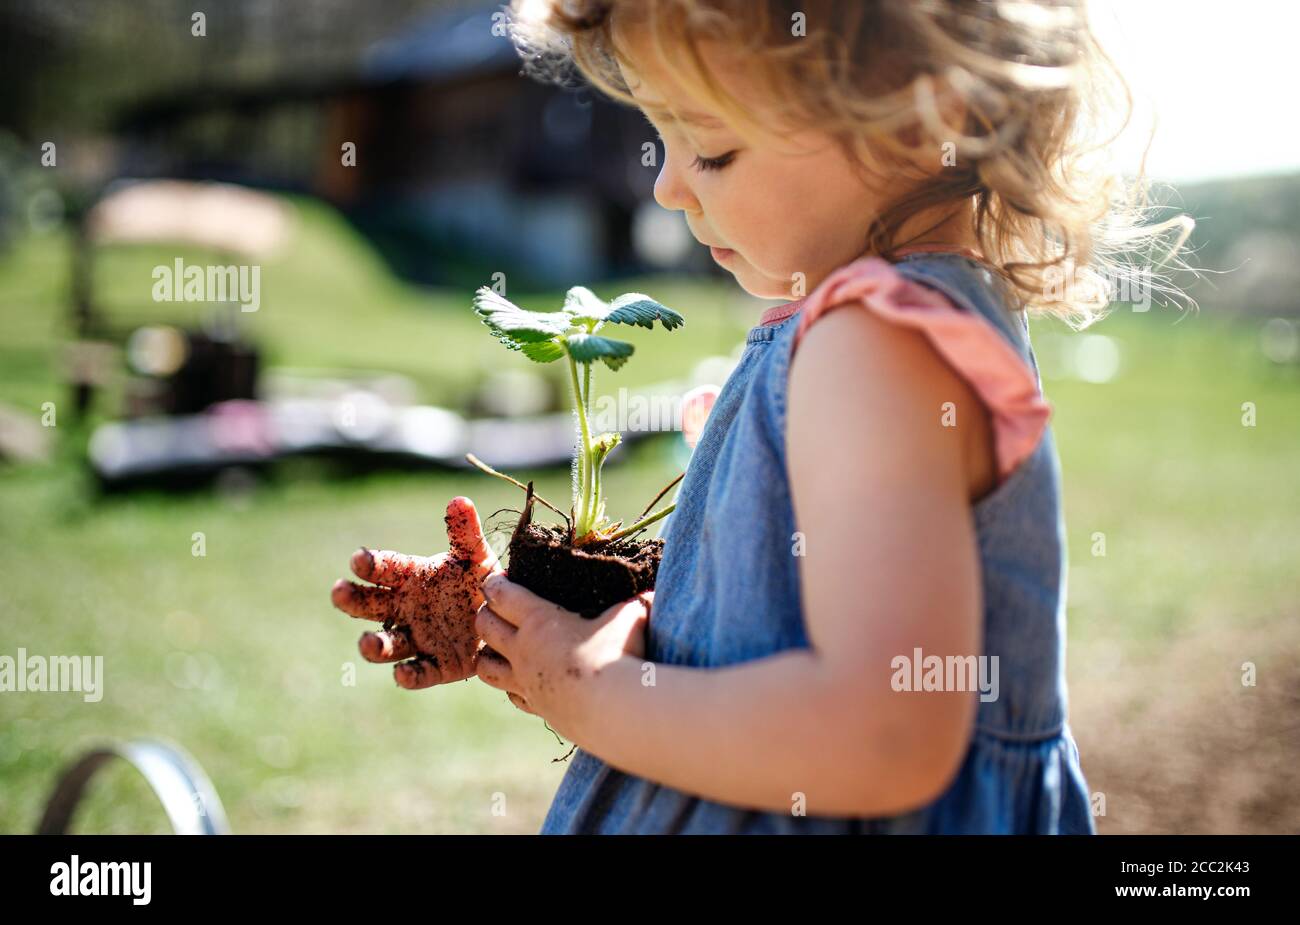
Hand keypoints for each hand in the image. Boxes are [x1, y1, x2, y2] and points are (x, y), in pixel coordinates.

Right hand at [331, 496, 501, 689]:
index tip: (358, 559)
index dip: (371, 563)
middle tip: (339, 591)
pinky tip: (402, 674)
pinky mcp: (437, 666)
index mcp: (411, 578)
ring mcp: (418, 639)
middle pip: (370, 605)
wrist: (507, 619)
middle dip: (352, 600)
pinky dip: (409, 675)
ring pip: (387, 645)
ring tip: (367, 642)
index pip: (384, 568)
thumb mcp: (476, 556)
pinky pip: (419, 673)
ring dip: (374, 645)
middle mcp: (406, 609)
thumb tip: (459, 501)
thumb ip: (465, 533)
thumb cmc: (481, 582)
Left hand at [472, 572, 652, 735]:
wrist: (616, 711)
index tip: (497, 579)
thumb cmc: (620, 655)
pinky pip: (511, 696)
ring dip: (487, 653)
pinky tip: (525, 682)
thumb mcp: (630, 616)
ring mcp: (526, 683)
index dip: (495, 584)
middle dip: (485, 613)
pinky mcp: (538, 708)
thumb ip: (634, 603)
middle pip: (484, 627)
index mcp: (540, 620)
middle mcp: (524, 651)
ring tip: (499, 647)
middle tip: (497, 608)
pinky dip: (511, 686)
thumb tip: (651, 594)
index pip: (502, 595)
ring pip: (485, 667)